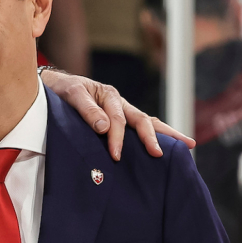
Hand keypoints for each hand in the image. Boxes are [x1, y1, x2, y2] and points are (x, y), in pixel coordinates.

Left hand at [40, 69, 195, 160]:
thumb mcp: (71, 95)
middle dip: (152, 137)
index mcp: (109, 95)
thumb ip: (86, 110)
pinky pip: (139, 126)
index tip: (115, 155)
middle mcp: (119, 102)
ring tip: (188, 145)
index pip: (118, 120)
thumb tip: (104, 128)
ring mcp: (121, 110)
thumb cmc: (61, 91)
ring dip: (165, 134)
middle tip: (159, 154)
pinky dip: (153, 134)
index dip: (117, 138)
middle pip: (142, 119)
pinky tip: (167, 146)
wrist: (53, 87)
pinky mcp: (118, 119)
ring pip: (147, 121)